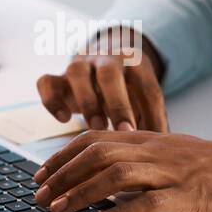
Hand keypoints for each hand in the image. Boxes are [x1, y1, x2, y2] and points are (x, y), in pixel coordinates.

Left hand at [32, 130, 211, 211]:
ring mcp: (169, 173)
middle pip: (97, 155)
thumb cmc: (209, 166)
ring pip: (116, 175)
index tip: (40, 176)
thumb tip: (98, 176)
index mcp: (146, 140)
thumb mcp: (166, 154)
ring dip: (81, 193)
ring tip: (59, 209)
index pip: (93, 140)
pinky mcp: (185, 196)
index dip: (62, 157)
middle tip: (40, 197)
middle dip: (63, 176)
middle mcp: (153, 151)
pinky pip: (148, 202)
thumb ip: (134, 160)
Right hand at [36, 27, 167, 131]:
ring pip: (77, 72)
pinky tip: (64, 119)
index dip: (146, 110)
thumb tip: (165, 155)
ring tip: (94, 128)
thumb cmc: (129, 88)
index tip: (140, 133)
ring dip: (86, 101)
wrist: (105, 56)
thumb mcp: (145, 98)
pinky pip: (46, 81)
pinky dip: (51, 100)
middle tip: (120, 132)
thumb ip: (154, 120)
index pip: (144, 86)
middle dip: (115, 103)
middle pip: (109, 73)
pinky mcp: (58, 76)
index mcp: (136, 64)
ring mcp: (80, 65)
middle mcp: (107, 59)